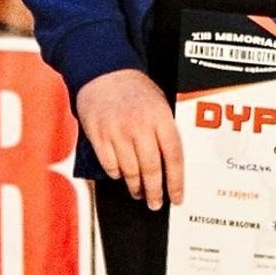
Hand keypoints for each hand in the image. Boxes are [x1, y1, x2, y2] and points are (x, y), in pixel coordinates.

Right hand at [76, 69, 182, 208]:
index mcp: (160, 118)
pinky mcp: (99, 135)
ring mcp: (117, 132)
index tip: (176, 198)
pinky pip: (110, 165)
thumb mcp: (160, 103)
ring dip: (135, 186)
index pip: (173, 157)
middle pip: (151, 169)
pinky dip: (116, 174)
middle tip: (155, 203)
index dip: (176, 182)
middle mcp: (139, 126)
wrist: (104, 72)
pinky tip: (120, 174)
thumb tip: (175, 163)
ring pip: (130, 171)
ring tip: (138, 192)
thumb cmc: (135, 90)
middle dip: (154, 191)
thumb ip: (167, 129)